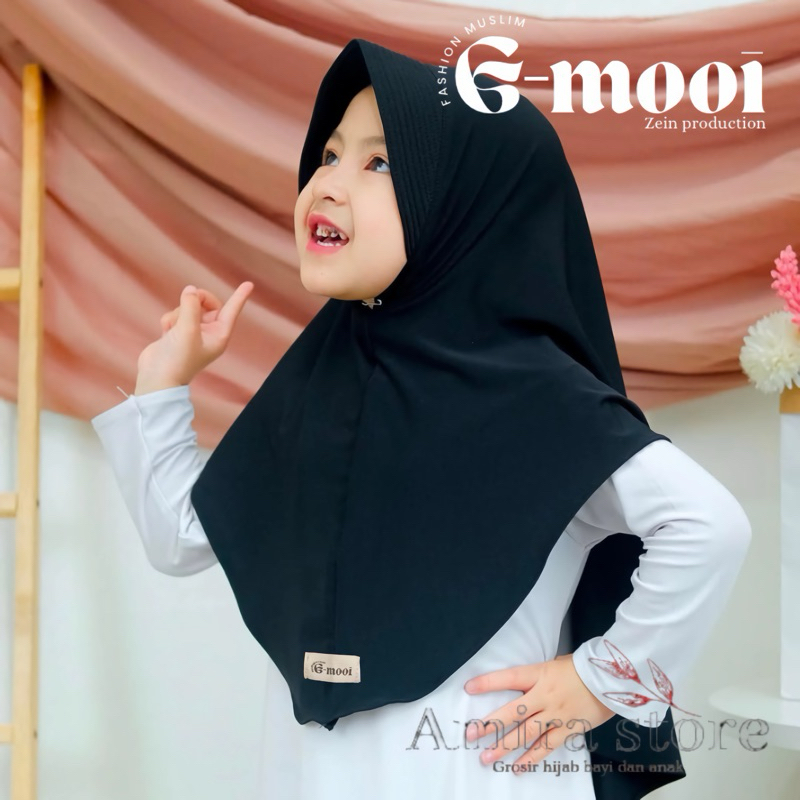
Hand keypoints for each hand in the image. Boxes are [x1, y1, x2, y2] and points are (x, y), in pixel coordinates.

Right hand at [136, 282, 253, 391]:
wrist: (157, 378)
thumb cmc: (178, 359)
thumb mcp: (187, 329)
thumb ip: (190, 306)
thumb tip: (190, 290)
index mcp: (219, 335)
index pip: (231, 311)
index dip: (239, 296)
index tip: (249, 284)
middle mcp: (208, 333)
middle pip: (207, 304)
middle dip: (196, 299)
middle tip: (188, 297)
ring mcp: (192, 333)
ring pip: (187, 308)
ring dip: (178, 313)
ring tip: (172, 329)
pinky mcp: (176, 333)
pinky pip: (175, 316)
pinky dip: (168, 320)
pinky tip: (164, 333)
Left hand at [462, 653, 614, 768]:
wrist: (610, 680)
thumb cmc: (581, 667)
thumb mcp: (554, 663)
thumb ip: (535, 675)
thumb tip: (518, 684)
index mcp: (539, 674)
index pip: (508, 678)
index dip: (488, 683)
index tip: (469, 688)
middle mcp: (544, 695)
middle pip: (512, 712)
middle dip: (489, 724)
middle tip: (471, 733)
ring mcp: (556, 715)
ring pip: (526, 733)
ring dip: (505, 746)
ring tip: (487, 757)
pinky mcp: (567, 729)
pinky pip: (546, 746)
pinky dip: (531, 758)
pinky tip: (517, 767)